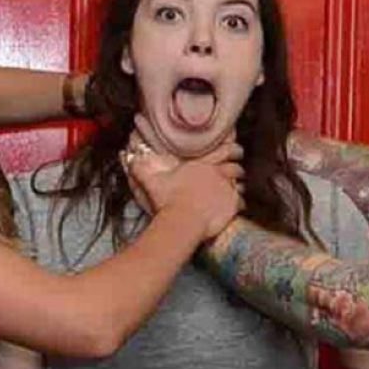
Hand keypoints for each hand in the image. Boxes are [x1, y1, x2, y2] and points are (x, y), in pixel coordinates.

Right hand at [122, 142, 242, 238]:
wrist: (182, 220)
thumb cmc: (168, 200)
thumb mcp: (152, 181)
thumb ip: (141, 168)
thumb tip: (127, 157)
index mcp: (202, 165)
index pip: (225, 150)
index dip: (233, 149)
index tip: (237, 150)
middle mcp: (218, 174)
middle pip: (236, 168)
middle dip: (237, 169)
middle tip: (238, 171)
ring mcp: (227, 189)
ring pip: (240, 184)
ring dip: (238, 186)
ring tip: (236, 189)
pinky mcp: (232, 205)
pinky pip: (241, 202)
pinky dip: (239, 204)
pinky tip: (237, 207)